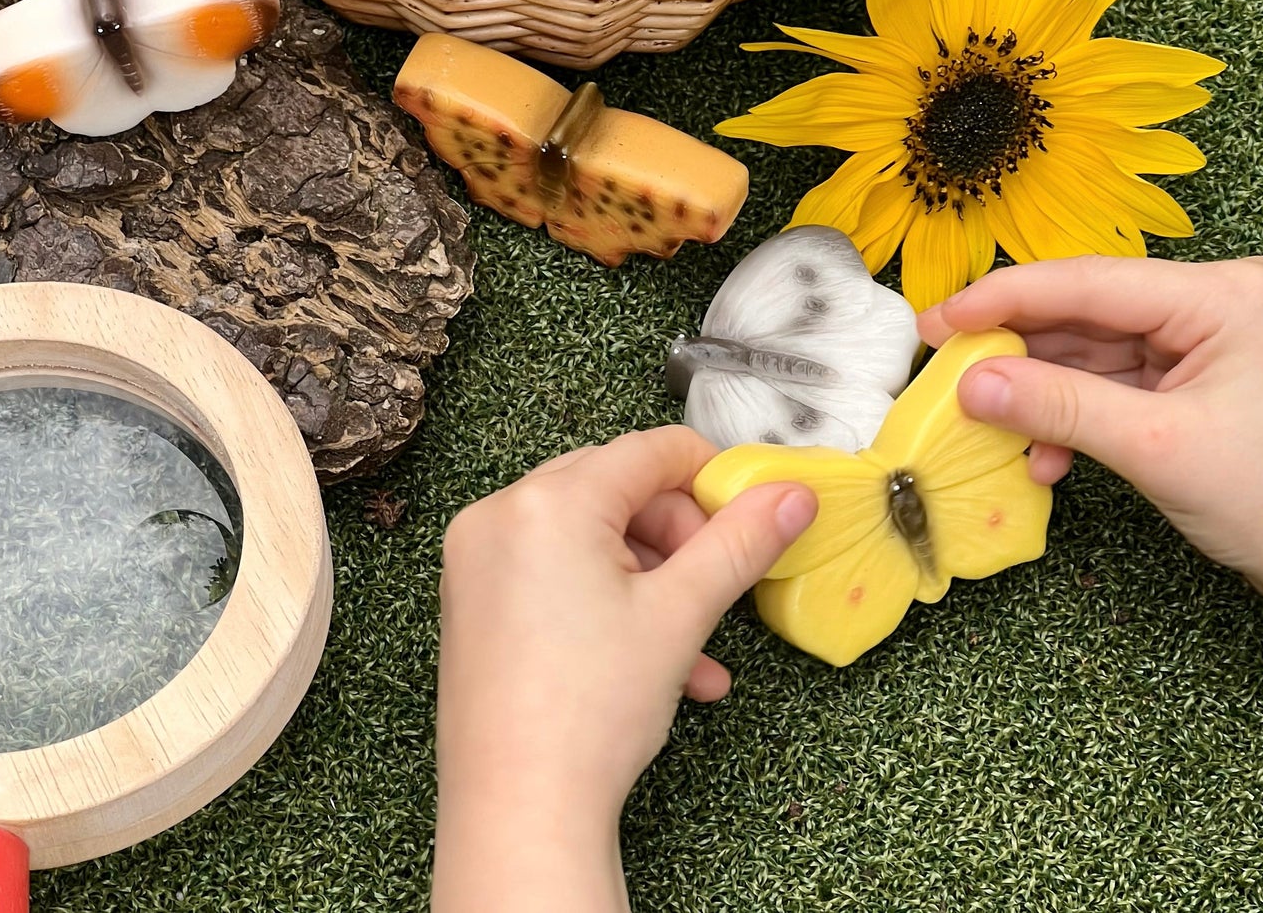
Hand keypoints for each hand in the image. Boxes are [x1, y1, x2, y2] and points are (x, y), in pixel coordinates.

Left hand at [432, 426, 815, 912]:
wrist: (519, 811)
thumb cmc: (590, 710)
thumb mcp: (682, 613)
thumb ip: (741, 542)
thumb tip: (791, 494)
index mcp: (548, 501)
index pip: (648, 451)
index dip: (709, 477)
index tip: (748, 514)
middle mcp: (500, 514)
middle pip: (616, 489)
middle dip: (678, 539)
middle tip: (715, 585)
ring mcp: (477, 558)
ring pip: (588, 537)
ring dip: (651, 580)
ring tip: (697, 647)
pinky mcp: (472, 600)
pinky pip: (552, 571)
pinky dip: (604, 600)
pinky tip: (657, 662)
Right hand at [918, 255, 1262, 620]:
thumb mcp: (1158, 450)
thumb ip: (1058, 406)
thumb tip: (971, 382)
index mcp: (1225, 295)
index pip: (1088, 280)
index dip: (1002, 298)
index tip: (936, 321)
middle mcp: (1218, 301)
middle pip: (1086, 310)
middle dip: (1017, 348)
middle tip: (944, 367)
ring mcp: (1209, 339)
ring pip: (1093, 348)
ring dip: (1040, 390)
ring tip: (985, 420)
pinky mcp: (1199, 377)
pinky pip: (1115, 381)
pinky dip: (1073, 414)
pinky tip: (1042, 454)